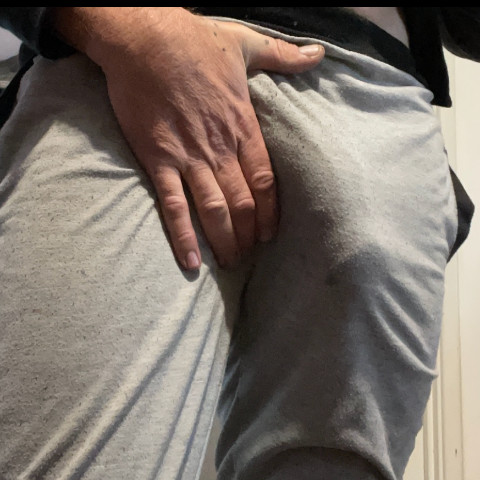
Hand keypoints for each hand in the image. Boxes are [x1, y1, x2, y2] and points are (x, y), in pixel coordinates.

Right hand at [53, 7, 323, 268]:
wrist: (144, 37)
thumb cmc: (194, 42)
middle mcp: (220, 149)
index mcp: (242, 127)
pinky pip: (173, 205)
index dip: (270, 212)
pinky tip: (191, 261)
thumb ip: (283, 57)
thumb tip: (317, 54)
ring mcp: (188, 157)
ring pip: (213, 210)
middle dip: (248, 235)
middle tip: (249, 256)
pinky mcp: (158, 160)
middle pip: (242, 203)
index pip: (265, 182)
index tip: (270, 233)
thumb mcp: (246, 45)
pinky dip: (183, 235)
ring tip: (230, 263)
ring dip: (224, 240)